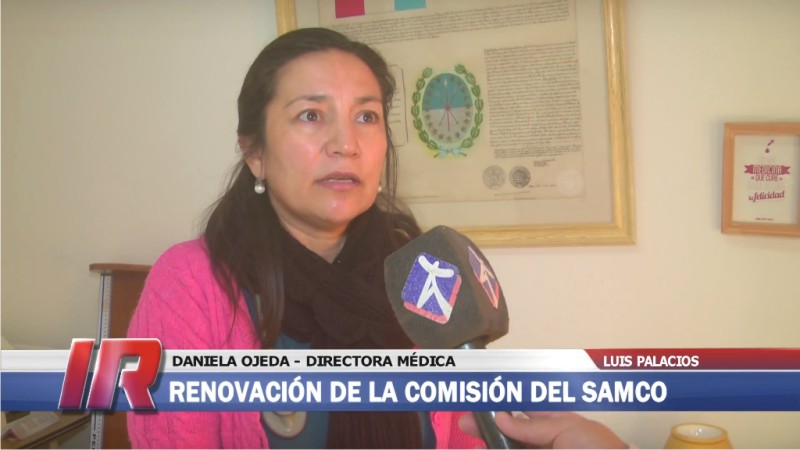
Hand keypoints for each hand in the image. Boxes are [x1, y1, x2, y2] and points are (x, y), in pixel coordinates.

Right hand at [458, 411, 626, 448]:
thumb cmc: (598, 449)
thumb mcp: (568, 429)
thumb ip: (532, 425)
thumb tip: (500, 418)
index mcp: (555, 427)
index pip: (520, 415)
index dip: (498, 410)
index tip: (477, 408)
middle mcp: (544, 444)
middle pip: (508, 436)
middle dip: (486, 430)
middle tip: (464, 424)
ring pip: (508, 448)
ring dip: (490, 444)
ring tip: (472, 443)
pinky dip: (497, 448)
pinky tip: (484, 447)